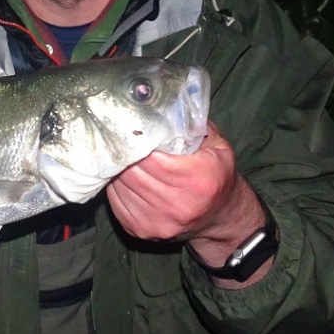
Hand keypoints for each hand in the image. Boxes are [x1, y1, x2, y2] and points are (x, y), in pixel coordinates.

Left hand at [106, 123, 270, 285]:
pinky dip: (115, 183)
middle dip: (123, 151)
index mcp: (198, 180)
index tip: (129, 124)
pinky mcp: (138, 229)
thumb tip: (161, 103)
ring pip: (118, 184)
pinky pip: (114, 198)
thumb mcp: (218, 146)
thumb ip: (193, 125)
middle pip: (131, 170)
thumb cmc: (216, 176)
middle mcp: (176, 205)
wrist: (220, 219)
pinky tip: (124, 173)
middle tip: (117, 133)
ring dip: (116, 166)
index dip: (136, 139)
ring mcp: (155, 221)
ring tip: (119, 151)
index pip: (151, 157)